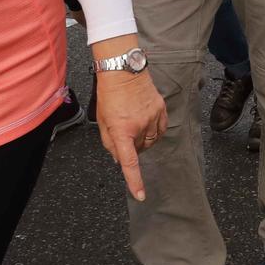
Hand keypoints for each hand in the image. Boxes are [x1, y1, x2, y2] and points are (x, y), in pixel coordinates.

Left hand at [95, 69, 167, 201]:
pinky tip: (147, 124)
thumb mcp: (103, 121)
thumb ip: (110, 143)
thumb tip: (120, 159)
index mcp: (121, 130)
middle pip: (140, 150)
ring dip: (143, 140)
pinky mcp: (161, 109)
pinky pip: (161, 130)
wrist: (123, 70)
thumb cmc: (109, 94)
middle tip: (124, 134)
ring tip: (134, 126)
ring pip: (151, 141)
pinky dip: (155, 132)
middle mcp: (139, 125)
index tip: (140, 195)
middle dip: (132, 147)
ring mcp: (152, 117)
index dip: (134, 180)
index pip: (129, 162)